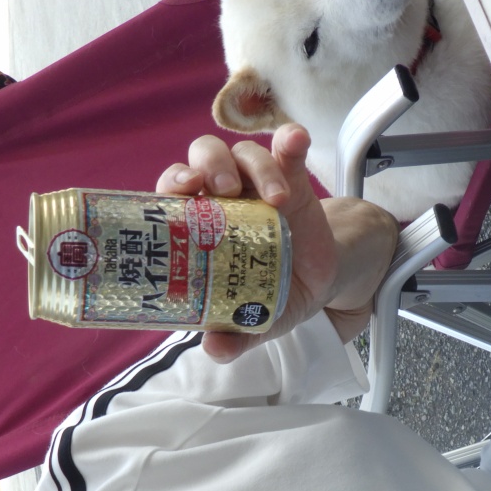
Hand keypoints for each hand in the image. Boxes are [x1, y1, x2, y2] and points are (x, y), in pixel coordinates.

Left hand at [157, 123, 397, 360]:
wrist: (317, 286)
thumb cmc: (269, 295)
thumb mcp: (253, 320)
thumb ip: (233, 335)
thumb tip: (215, 349)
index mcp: (200, 224)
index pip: (174, 191)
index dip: (173, 183)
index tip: (183, 189)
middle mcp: (224, 197)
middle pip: (204, 158)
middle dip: (209, 165)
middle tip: (223, 189)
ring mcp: (258, 185)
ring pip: (245, 154)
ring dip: (255, 166)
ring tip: (275, 197)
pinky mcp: (293, 179)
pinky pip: (289, 149)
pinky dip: (291, 141)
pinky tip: (295, 141)